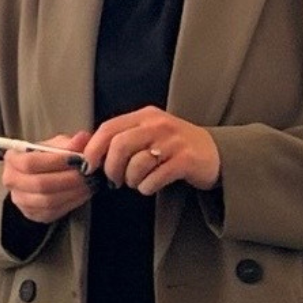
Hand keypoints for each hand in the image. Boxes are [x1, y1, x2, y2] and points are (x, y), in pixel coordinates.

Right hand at [2, 130, 96, 223]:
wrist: (38, 176)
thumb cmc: (45, 158)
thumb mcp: (54, 145)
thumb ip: (68, 143)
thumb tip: (82, 138)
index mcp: (12, 159)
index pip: (30, 162)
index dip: (55, 161)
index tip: (77, 158)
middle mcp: (11, 181)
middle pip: (40, 184)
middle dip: (68, 179)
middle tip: (87, 173)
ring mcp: (21, 201)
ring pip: (48, 200)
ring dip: (72, 192)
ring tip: (88, 183)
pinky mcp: (33, 214)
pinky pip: (54, 212)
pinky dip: (72, 202)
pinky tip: (82, 193)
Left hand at [82, 107, 219, 195]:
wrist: (215, 153)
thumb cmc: (174, 146)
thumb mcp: (149, 132)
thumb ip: (124, 137)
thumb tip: (91, 154)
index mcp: (144, 116)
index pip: (108, 128)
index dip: (93, 149)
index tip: (87, 166)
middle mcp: (158, 124)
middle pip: (119, 145)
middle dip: (111, 168)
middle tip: (114, 180)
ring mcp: (173, 141)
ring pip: (136, 164)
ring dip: (131, 180)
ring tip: (136, 182)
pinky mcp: (186, 160)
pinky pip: (155, 177)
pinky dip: (147, 187)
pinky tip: (150, 186)